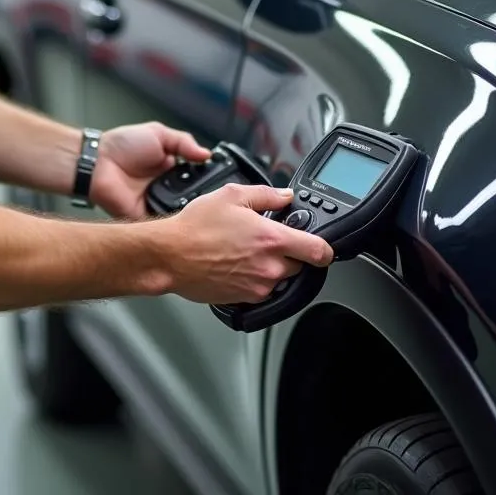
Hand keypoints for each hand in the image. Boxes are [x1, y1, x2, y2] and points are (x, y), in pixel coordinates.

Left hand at [91, 121, 210, 219]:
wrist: (98, 161)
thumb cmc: (123, 145)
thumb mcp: (158, 134)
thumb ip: (184, 142)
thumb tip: (207, 154)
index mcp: (171, 169)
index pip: (196, 179)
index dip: (208, 181)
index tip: (223, 183)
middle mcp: (166, 189)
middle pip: (191, 198)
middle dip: (202, 199)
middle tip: (216, 200)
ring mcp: (156, 204)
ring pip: (179, 213)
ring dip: (188, 210)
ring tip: (203, 210)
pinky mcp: (144, 218)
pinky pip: (162, 224)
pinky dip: (170, 222)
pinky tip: (182, 218)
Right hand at [158, 184, 334, 305]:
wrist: (169, 256)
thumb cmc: (194, 227)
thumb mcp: (231, 196)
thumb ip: (266, 195)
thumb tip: (285, 196)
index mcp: (271, 240)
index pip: (319, 251)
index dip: (325, 248)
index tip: (323, 245)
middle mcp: (269, 267)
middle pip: (301, 266)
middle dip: (292, 253)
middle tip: (270, 240)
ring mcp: (257, 286)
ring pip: (280, 278)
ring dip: (272, 266)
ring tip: (246, 250)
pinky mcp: (244, 299)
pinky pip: (262, 289)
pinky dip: (256, 278)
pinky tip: (237, 263)